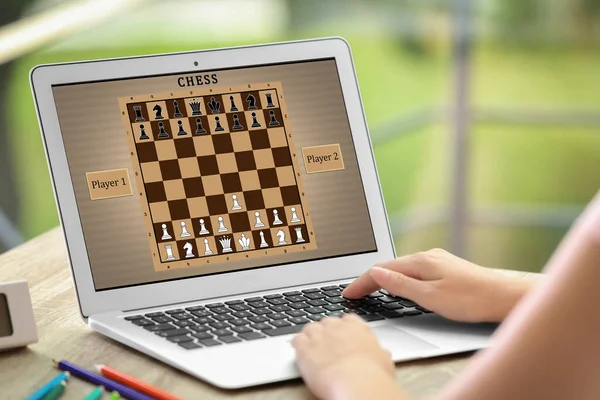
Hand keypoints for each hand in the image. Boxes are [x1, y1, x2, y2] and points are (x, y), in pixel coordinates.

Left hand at [292, 315, 396, 399]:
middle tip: (327, 345)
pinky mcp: (304, 347)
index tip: (343, 336)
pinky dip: (297, 345)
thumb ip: (380, 354)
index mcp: (357, 327)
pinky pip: (296, 339)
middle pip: (327, 322)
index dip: (343, 328)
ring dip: (310, 336)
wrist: (356, 382)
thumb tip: (383, 354)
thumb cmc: (373, 375)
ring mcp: (319, 335)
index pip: (347, 319)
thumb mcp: (384, 362)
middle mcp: (337, 327)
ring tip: (312, 348)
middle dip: (326, 331)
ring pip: (310, 328)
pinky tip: (300, 351)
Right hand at [343, 248, 533, 322]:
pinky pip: (414, 271)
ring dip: (384, 278)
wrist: (504, 297)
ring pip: (402, 269)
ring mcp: (437, 261)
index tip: (347, 294)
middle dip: (369, 279)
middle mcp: (427, 256)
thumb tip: (377, 273)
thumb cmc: (471, 300)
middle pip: (390, 266)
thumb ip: (401, 285)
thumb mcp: (430, 297)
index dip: (361, 283)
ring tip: (369, 290)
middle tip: (353, 293)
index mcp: (420, 262)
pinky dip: (400, 279)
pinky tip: (399, 286)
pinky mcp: (445, 269)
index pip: (381, 270)